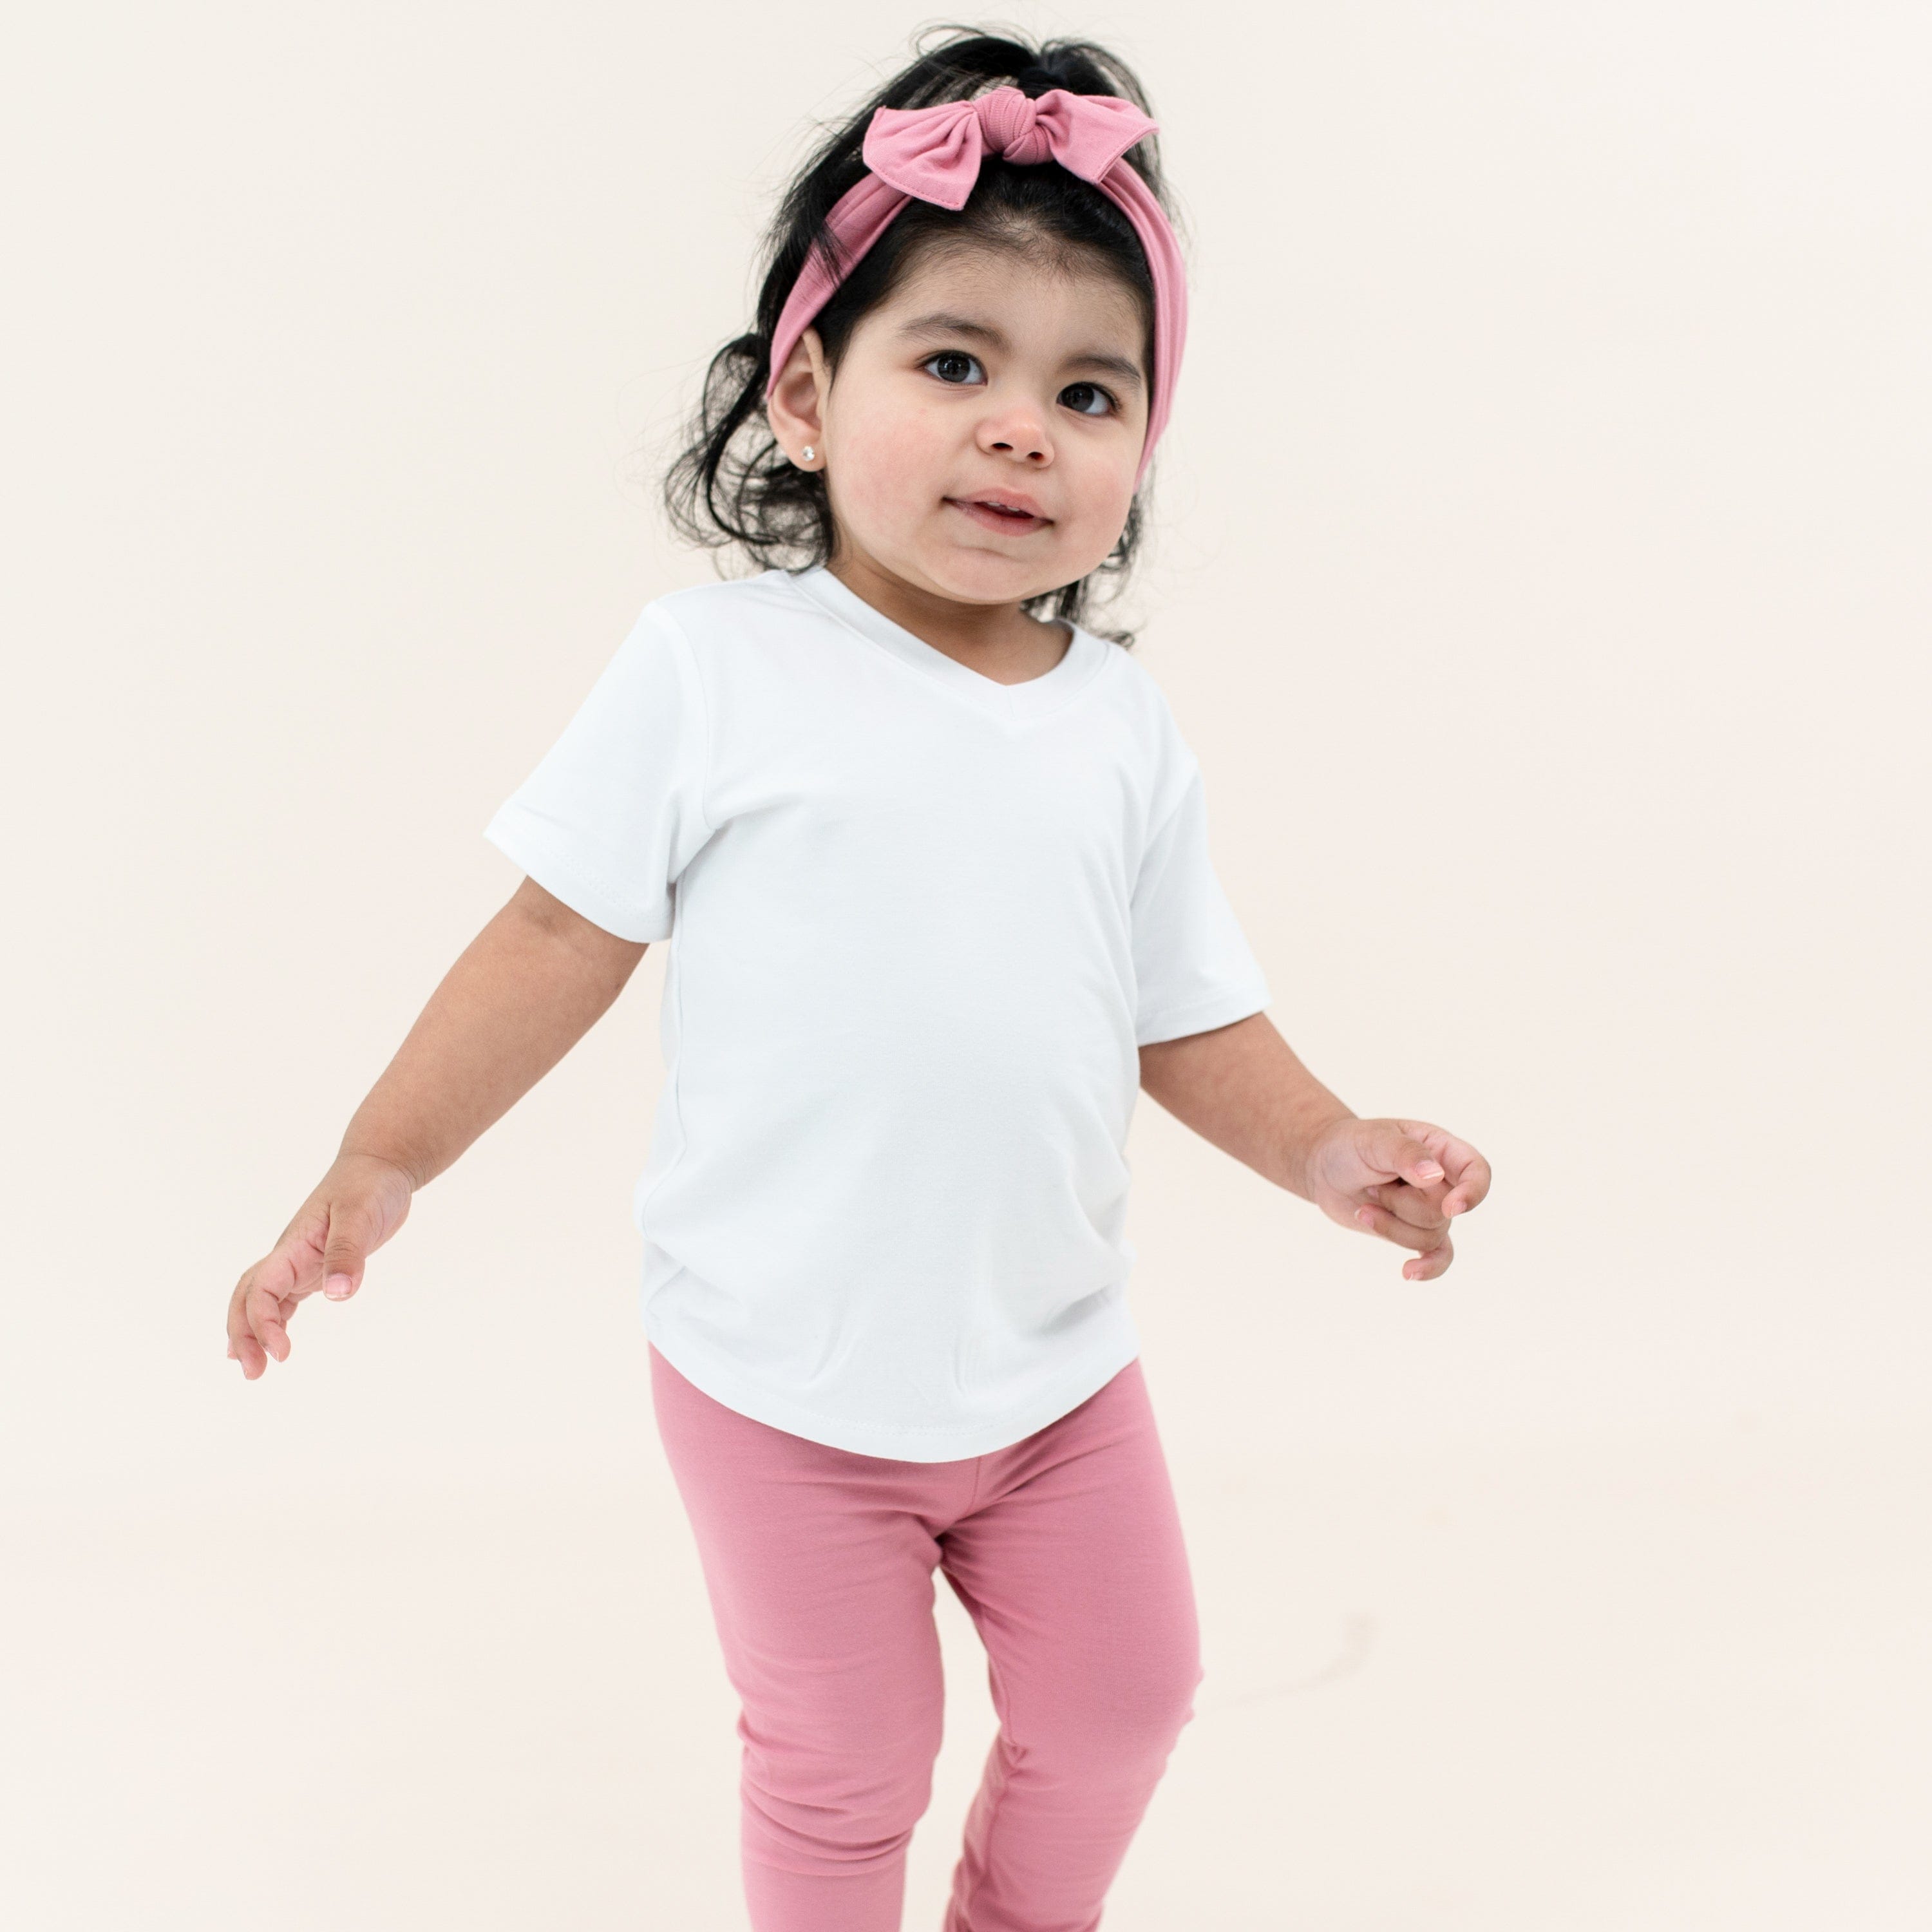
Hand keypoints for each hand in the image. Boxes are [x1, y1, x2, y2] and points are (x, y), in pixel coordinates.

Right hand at [225, 1152, 415, 1376]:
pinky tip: (275, 1342)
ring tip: (252, 1368)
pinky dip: (275, 1320)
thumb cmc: (369, 1185)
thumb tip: (337, 1293)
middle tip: (253, 1373)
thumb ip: (348, 1252)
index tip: (281, 1353)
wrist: (380, 1166)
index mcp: (293, 1246)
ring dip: (253, 1331)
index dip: (263, 1323)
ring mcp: (300, 1262)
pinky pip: (286, 1297)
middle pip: (248, 1298)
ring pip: (262, 1300)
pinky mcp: (316, 1266)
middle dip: (243, 1335)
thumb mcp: (360, 1215)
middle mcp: (289, 1256)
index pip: (262, 1290)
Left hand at [1302, 1116, 1490, 1280]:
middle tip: (1373, 1181)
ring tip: (1369, 1199)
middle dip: (1401, 1204)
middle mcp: (1443, 1181)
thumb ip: (1405, 1154)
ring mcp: (1430, 1209)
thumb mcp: (1374, 1140)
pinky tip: (1408, 1273)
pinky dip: (1426, 1268)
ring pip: (1430, 1237)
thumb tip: (1434, 1176)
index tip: (1451, 1207)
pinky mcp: (1414, 1232)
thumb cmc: (1351, 1145)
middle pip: (1443, 1212)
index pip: (1476, 1170)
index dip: (1473, 1191)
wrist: (1323, 1168)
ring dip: (1390, 1224)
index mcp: (1441, 1149)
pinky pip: (1437, 1257)